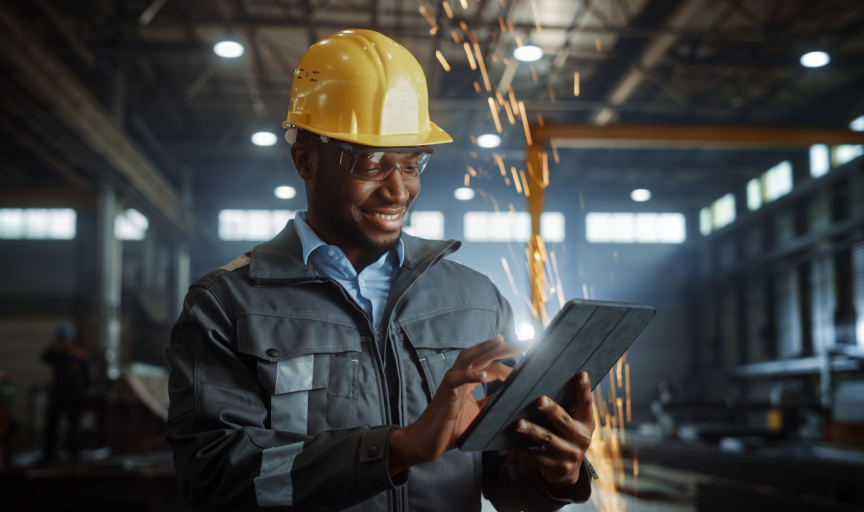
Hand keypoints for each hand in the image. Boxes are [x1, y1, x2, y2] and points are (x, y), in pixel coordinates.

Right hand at [389, 335, 522, 474]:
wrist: (428, 442)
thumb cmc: (450, 428)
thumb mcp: (478, 414)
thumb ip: (490, 403)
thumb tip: (510, 397)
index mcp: (468, 380)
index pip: (490, 364)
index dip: (509, 363)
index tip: (529, 364)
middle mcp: (460, 376)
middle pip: (482, 354)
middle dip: (503, 346)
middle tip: (526, 342)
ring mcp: (451, 382)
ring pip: (468, 358)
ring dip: (485, 348)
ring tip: (501, 340)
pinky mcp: (445, 393)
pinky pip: (457, 379)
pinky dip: (470, 374)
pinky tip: (484, 374)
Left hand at [498, 371, 594, 489]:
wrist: (568, 471)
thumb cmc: (567, 436)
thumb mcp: (575, 423)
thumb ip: (568, 406)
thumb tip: (549, 378)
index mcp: (586, 423)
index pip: (586, 404)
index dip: (584, 389)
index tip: (581, 373)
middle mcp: (580, 439)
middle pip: (563, 421)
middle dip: (551, 410)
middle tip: (539, 400)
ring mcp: (568, 454)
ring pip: (547, 439)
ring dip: (531, 430)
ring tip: (518, 423)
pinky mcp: (554, 466)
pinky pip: (532, 457)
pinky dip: (517, 452)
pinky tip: (503, 448)